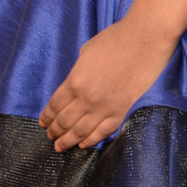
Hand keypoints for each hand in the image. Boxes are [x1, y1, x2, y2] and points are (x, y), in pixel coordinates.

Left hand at [39, 18, 175, 151]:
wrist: (144, 41)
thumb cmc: (114, 40)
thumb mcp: (85, 53)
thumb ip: (77, 73)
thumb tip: (74, 86)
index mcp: (74, 81)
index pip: (55, 105)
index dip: (47, 116)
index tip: (43, 123)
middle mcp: (86, 99)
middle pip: (65, 121)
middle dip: (55, 131)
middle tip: (50, 137)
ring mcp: (104, 108)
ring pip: (81, 131)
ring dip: (68, 140)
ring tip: (60, 146)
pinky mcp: (121, 111)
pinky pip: (103, 131)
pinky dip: (91, 140)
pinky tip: (83, 144)